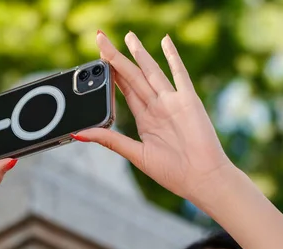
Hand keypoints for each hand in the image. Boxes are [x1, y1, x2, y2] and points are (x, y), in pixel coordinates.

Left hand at [75, 32, 232, 205]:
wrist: (202, 178)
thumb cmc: (173, 173)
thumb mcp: (135, 155)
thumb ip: (110, 141)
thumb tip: (79, 134)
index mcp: (145, 120)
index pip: (123, 91)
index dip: (110, 75)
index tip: (96, 60)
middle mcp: (157, 108)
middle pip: (132, 77)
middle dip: (116, 58)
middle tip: (101, 38)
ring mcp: (172, 102)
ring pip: (151, 72)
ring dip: (139, 53)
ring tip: (128, 36)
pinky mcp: (188, 101)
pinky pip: (179, 75)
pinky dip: (172, 57)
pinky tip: (165, 41)